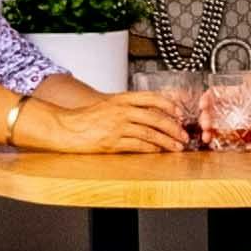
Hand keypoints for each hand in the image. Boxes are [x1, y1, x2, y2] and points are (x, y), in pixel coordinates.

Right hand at [16, 78, 189, 152]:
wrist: (66, 128)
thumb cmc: (86, 118)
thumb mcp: (109, 105)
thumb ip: (129, 106)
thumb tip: (151, 112)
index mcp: (122, 99)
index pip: (152, 98)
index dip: (169, 105)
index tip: (180, 113)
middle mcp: (121, 111)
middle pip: (156, 117)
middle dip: (174, 128)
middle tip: (184, 135)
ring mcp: (117, 127)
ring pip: (150, 133)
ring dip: (167, 141)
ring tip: (177, 147)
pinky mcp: (113, 143)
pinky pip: (138, 145)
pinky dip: (151, 149)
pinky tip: (159, 152)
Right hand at [193, 77, 250, 147]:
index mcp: (235, 95)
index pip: (217, 92)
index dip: (208, 97)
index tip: (203, 103)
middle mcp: (227, 106)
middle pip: (211, 108)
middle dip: (205, 116)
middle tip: (206, 125)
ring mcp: (226, 118)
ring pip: (211, 121)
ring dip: (206, 128)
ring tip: (206, 136)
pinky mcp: (227, 130)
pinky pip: (216, 132)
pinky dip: (212, 136)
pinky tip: (210, 141)